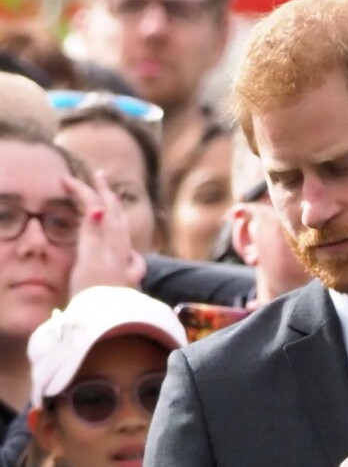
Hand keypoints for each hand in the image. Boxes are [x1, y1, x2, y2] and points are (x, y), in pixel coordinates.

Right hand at [64, 170, 144, 296]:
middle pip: (115, 214)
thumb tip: (97, 208)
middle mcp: (121, 248)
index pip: (97, 207)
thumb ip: (92, 234)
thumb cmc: (94, 294)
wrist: (107, 324)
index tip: (66, 177)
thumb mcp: (88, 262)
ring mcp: (125, 262)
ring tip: (113, 202)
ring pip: (124, 230)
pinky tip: (129, 251)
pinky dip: (125, 245)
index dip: (83, 191)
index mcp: (109, 241)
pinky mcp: (126, 279)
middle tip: (99, 175)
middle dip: (105, 193)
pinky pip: (130, 254)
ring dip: (116, 212)